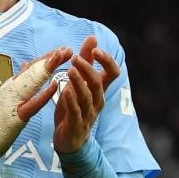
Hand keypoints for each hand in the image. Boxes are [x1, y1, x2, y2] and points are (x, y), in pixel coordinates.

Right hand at [0, 46, 72, 165]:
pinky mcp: (16, 115)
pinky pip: (33, 103)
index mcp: (12, 85)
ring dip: (48, 68)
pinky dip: (44, 94)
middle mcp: (12, 89)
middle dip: (52, 59)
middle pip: (34, 70)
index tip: (63, 50)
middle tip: (68, 49)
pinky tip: (55, 85)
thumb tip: (26, 65)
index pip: (32, 68)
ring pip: (33, 81)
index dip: (48, 58)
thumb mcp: (7, 97)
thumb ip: (18, 82)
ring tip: (61, 58)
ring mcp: (13, 100)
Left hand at [51, 35, 119, 153]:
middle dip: (87, 69)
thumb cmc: (75, 107)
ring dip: (79, 83)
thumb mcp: (80, 82)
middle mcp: (97, 101)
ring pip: (87, 96)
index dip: (107, 60)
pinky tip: (65, 91)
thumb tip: (93, 37)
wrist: (71, 140)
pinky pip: (76, 111)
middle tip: (74, 58)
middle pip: (98, 82)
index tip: (95, 50)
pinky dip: (71, 101)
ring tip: (69, 71)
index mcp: (100, 89)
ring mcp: (88, 114)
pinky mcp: (76, 124)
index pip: (113, 72)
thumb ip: (86, 61)